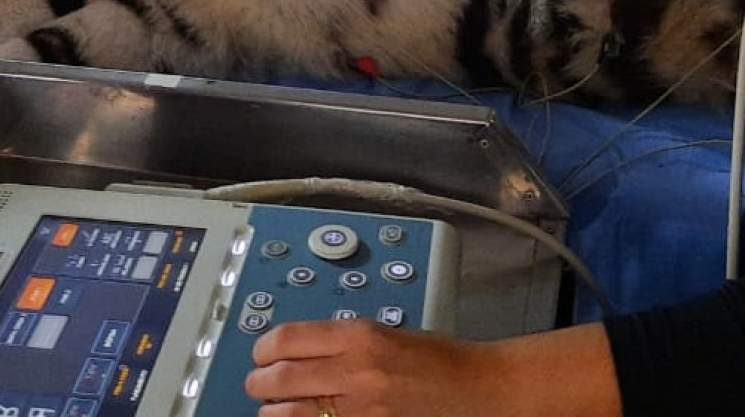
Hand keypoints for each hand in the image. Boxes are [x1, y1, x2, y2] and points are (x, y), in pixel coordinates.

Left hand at [248, 320, 504, 416]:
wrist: (484, 390)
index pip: (287, 340)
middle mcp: (357, 372)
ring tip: (275, 413)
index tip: (261, 356)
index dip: (264, 350)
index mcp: (361, 336)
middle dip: (261, 385)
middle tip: (260, 387)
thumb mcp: (388, 335)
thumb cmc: (442, 362)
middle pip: (279, 378)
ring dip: (274, 415)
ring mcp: (362, 411)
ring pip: (287, 416)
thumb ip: (343, 343)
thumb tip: (298, 354)